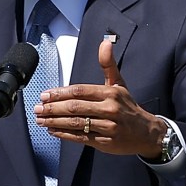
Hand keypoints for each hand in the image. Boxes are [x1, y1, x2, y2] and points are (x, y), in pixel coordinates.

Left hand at [34, 39, 165, 157]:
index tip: (44, 95)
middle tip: (37, 108)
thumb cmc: (128, 107)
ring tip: (40, 120)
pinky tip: (52, 130)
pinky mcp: (105, 142)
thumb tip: (105, 43)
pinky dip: (64, 134)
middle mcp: (110, 109)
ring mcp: (107, 127)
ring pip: (76, 123)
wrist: (148, 133)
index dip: (60, 93)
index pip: (80, 91)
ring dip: (55, 122)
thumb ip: (108, 65)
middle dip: (53, 108)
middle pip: (75, 107)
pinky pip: (80, 137)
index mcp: (110, 93)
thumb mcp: (119, 84)